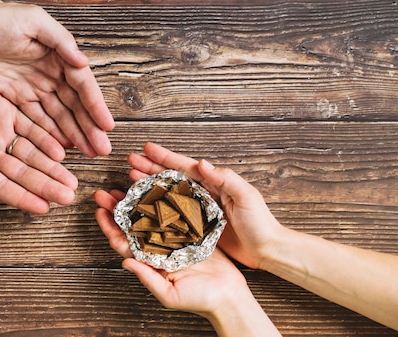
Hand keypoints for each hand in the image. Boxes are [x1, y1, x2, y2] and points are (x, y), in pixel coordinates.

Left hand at [0, 1, 113, 157]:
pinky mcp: (17, 97)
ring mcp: (35, 88)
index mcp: (59, 56)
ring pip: (60, 116)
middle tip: (103, 149)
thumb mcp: (32, 20)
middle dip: (90, 128)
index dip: (95, 106)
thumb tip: (83, 61)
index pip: (82, 85)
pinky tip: (63, 148)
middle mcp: (52, 74)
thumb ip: (59, 40)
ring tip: (90, 153)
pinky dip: (50, 134)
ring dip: (75, 135)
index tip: (106, 126)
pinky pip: (37, 120)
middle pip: (75, 106)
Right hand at [0, 54, 78, 217]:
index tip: (44, 209)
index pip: (2, 187)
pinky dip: (46, 139)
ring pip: (31, 154)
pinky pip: (31, 128)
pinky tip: (63, 151)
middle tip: (69, 196)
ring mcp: (0, 133)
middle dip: (45, 185)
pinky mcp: (8, 112)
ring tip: (71, 181)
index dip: (23, 198)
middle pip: (23, 173)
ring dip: (51, 167)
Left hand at [93, 189, 248, 318]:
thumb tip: (125, 262)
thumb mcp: (169, 294)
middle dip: (117, 207)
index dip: (109, 227)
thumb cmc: (199, 299)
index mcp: (150, 261)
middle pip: (133, 224)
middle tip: (104, 192)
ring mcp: (174, 237)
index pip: (123, 241)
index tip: (99, 211)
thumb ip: (147, 278)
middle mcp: (158, 247)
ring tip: (126, 183)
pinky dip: (164, 199)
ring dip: (137, 200)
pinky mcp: (191, 230)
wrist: (228, 295)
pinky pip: (175, 212)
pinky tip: (157, 187)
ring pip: (151, 214)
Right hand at [126, 142, 283, 269]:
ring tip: (130, 179)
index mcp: (214, 182)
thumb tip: (202, 163)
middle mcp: (204, 193)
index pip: (185, 166)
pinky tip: (144, 207)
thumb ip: (226, 178)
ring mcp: (199, 210)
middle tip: (131, 160)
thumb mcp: (246, 196)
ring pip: (168, 193)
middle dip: (150, 168)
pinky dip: (157, 208)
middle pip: (172, 177)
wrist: (267, 249)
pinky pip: (172, 214)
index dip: (165, 157)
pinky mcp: (197, 227)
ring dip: (150, 185)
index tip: (147, 148)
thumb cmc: (260, 222)